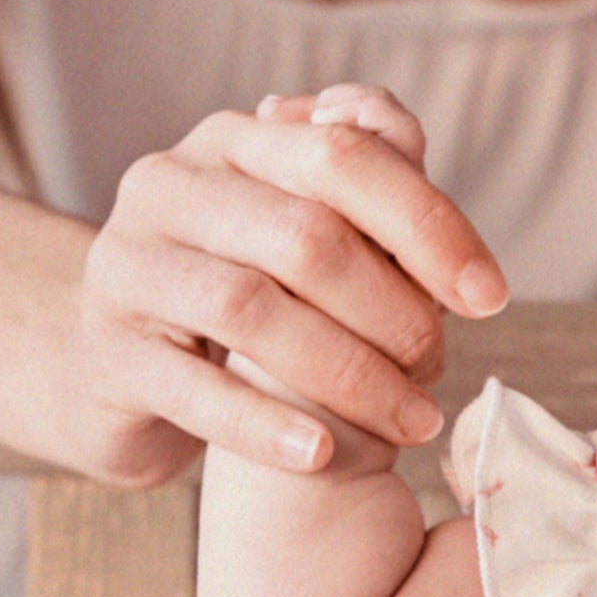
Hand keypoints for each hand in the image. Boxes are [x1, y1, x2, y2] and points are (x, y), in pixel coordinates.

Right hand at [69, 83, 506, 477]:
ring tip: (410, 423)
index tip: (491, 296)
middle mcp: (168, 187)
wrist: (114, 375)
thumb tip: (409, 139)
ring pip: (253, 309)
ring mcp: (126, 269)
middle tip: (441, 368)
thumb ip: (361, 182)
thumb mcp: (298, 231)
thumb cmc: (236, 298)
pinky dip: (265, 425)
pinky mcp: (106, 356)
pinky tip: (321, 457)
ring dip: (350, 375)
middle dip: (393, 309)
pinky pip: (194, 390)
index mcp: (230, 143)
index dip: (428, 224)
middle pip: (305, 236)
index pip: (342, 156)